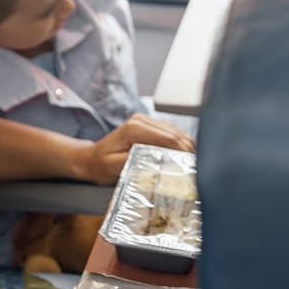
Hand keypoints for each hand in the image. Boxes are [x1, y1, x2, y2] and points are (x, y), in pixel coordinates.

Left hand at [70, 114, 195, 182]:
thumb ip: (135, 160)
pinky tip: (187, 157)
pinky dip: (182, 145)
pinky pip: (172, 134)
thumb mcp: (113, 166)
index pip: (168, 137)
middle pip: (176, 134)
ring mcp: (147, 121)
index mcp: (134, 128)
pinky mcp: (150, 126)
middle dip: (189, 150)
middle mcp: (142, 120)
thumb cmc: (100, 165)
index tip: (192, 167)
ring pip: (177, 132)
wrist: (90, 159)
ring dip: (188, 147)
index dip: (183, 152)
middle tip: (198, 168)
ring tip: (196, 164)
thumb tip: (158, 160)